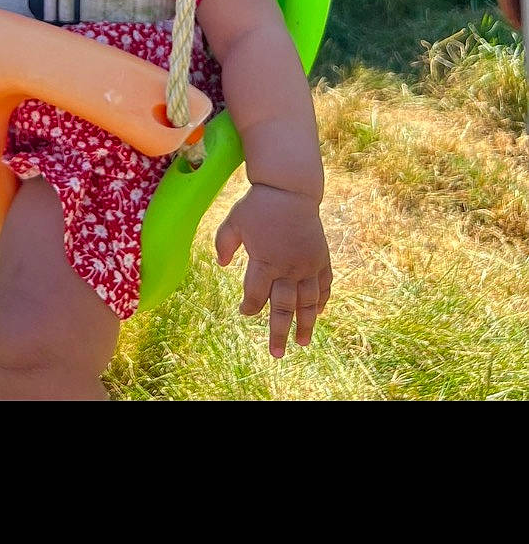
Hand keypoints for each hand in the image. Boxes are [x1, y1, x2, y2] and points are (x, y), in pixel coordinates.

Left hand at [215, 184, 331, 358]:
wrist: (290, 189)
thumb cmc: (258, 205)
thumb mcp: (233, 221)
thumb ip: (223, 243)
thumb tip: (220, 265)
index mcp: (265, 261)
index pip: (255, 295)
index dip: (249, 307)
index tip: (244, 312)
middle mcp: (288, 268)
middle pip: (283, 307)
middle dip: (279, 333)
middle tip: (276, 354)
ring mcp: (308, 264)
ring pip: (307, 302)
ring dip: (305, 323)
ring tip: (303, 342)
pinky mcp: (321, 257)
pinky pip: (323, 285)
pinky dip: (321, 300)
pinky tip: (318, 313)